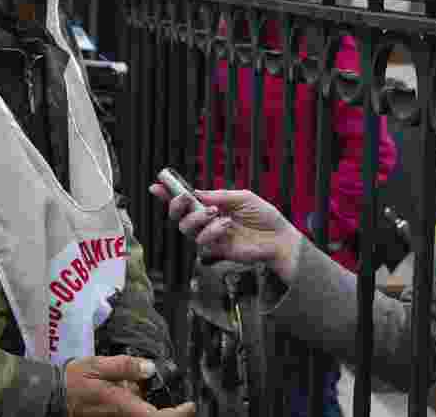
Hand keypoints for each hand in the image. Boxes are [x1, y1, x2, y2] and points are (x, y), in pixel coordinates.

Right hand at [64, 355, 194, 416]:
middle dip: (165, 407)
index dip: (179, 415)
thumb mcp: (97, 365)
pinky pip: (131, 413)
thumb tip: (149, 368)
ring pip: (142, 414)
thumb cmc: (74, 381)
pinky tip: (125, 389)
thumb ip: (125, 366)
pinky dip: (136, 404)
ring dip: (146, 403)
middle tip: (164, 389)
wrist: (53, 396)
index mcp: (122, 405)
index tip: (189, 405)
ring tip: (133, 383)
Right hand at [148, 184, 302, 282]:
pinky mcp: (216, 250)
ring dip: (197, 218)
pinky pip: (202, 241)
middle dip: (175, 206)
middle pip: (178, 216)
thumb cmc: (264, 216)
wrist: (278, 237)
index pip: (185, 200)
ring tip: (215, 213)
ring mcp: (210, 236)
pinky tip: (227, 226)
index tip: (157, 184)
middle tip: (185, 198)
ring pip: (186, 229)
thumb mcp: (242, 197)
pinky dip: (212, 231)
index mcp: (211, 206)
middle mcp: (207, 221)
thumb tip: (197, 193)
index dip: (168, 193)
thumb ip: (219, 196)